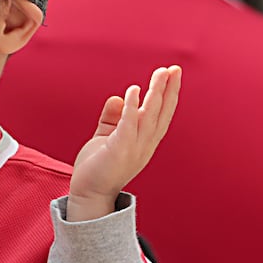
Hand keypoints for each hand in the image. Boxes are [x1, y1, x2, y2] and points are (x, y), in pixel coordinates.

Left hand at [67, 65, 180, 220]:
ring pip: (149, 116)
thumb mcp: (107, 137)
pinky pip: (128, 125)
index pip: (161, 114)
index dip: (168, 95)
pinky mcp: (119, 150)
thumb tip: (117, 97)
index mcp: (144, 141)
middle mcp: (144, 144)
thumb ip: (112, 118)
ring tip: (161, 73)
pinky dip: (131, 107)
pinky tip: (134, 90)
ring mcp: (134, 148)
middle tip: (174, 69)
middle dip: (168, 90)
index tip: (172, 74)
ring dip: (156, 93)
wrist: (88, 194)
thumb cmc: (97, 167)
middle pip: (161, 113)